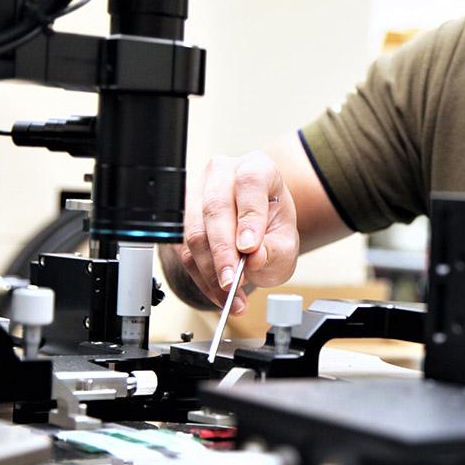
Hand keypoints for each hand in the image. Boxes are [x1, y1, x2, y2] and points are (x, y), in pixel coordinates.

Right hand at [164, 152, 299, 313]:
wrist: (254, 234)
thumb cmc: (270, 229)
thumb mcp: (285, 241)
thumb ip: (275, 249)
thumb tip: (255, 257)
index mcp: (256, 167)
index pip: (249, 184)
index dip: (249, 217)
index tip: (249, 249)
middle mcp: (223, 173)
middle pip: (215, 209)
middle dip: (223, 253)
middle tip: (233, 282)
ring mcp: (196, 191)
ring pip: (194, 232)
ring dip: (210, 271)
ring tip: (231, 297)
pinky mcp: (178, 217)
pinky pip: (183, 250)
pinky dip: (200, 277)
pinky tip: (218, 293)